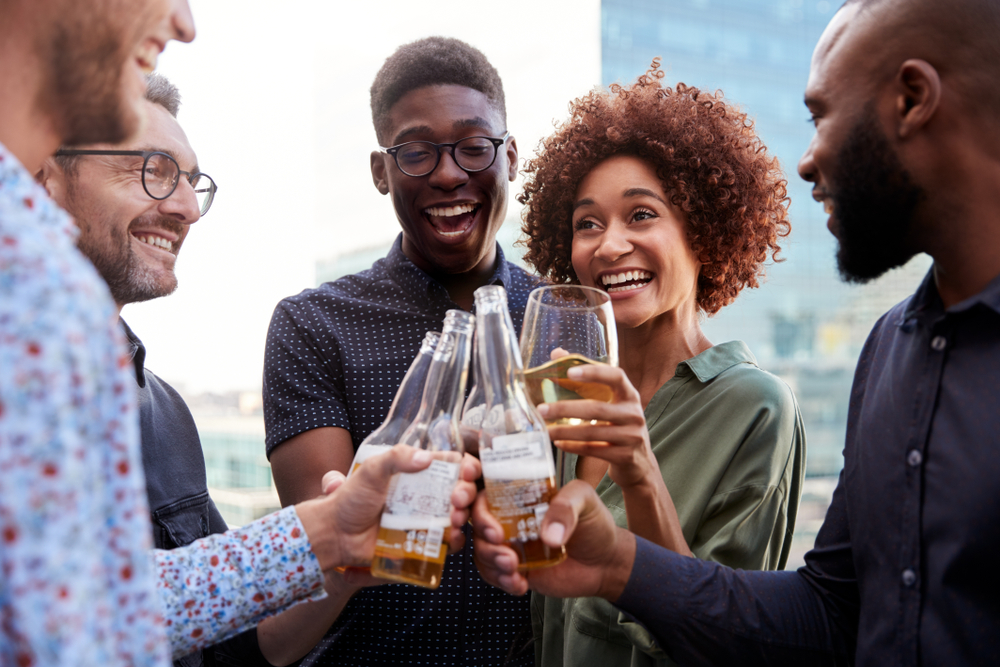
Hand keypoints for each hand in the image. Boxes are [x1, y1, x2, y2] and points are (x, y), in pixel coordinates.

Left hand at [296, 445, 480, 570]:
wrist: (336, 534)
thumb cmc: (350, 499)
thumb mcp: (371, 470)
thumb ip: (396, 458)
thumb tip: (426, 459)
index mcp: (416, 472)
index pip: (451, 463)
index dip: (465, 465)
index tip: (465, 471)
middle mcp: (425, 493)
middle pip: (460, 488)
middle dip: (466, 492)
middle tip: (457, 499)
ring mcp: (426, 517)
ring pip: (458, 514)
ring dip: (463, 515)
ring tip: (453, 518)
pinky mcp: (423, 540)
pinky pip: (448, 541)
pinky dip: (455, 539)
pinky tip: (450, 536)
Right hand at [471, 480, 635, 600]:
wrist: (605, 562)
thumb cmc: (594, 524)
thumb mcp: (584, 501)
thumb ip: (566, 507)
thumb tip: (548, 535)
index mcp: (520, 495)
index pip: (486, 492)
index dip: (475, 504)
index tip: (490, 522)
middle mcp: (510, 518)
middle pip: (477, 523)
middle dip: (483, 537)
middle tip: (501, 544)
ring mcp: (511, 544)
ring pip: (481, 550)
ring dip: (491, 560)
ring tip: (513, 567)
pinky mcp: (515, 569)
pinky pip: (493, 575)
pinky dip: (501, 580)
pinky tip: (519, 583)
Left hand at [537, 364, 656, 488]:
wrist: (640, 462)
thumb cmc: (618, 424)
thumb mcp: (610, 401)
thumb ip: (586, 377)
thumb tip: (557, 353)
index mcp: (630, 395)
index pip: (616, 377)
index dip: (594, 372)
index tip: (569, 372)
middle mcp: (634, 414)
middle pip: (596, 409)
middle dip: (565, 409)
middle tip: (541, 409)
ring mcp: (632, 436)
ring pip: (592, 432)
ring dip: (564, 430)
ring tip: (545, 429)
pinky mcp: (625, 456)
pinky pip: (593, 450)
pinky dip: (573, 447)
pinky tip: (558, 442)